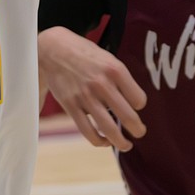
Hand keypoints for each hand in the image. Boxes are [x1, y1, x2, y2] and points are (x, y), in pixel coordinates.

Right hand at [39, 26, 146, 151]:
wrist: (53, 48)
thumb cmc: (84, 55)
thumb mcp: (107, 58)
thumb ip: (120, 79)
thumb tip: (133, 103)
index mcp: (115, 70)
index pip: (138, 99)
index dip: (139, 105)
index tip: (136, 106)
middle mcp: (102, 84)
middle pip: (128, 117)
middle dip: (138, 129)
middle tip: (140, 132)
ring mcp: (85, 96)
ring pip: (109, 129)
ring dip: (121, 142)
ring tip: (126, 145)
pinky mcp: (71, 105)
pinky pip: (88, 131)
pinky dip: (99, 141)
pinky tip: (104, 141)